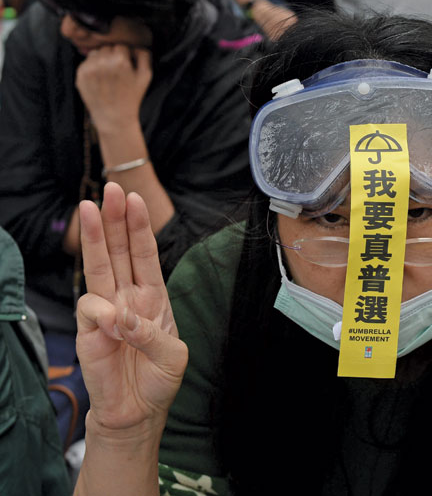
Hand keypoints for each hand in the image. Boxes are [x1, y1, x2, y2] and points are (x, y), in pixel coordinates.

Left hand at [76, 45, 151, 134]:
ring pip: (96, 53)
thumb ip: (144, 56)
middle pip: (107, 48)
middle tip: (118, 73)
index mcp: (120, 60)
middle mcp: (103, 61)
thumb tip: (135, 45)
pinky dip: (93, 68)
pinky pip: (86, 62)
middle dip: (113, 57)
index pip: (122, 46)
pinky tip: (100, 81)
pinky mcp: (80, 74)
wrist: (114, 118)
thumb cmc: (132, 97)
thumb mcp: (146, 76)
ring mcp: (89, 68)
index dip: (126, 56)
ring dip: (102, 61)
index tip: (127, 68)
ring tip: (108, 77)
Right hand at [76, 182, 186, 435]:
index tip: (134, 200)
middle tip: (109, 189)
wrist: (137, 411)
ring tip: (90, 209)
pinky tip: (115, 325)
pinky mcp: (88, 331)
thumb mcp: (173, 355)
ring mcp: (106, 311)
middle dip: (115, 220)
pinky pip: (91, 309)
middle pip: (119, 251)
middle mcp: (128, 297)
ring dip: (96, 238)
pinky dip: (103, 312)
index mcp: (153, 296)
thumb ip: (152, 334)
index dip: (139, 228)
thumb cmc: (158, 379)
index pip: (144, 255)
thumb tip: (122, 317)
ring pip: (98, 267)